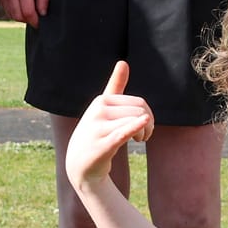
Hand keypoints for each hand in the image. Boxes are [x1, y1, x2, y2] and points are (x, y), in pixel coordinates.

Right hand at [0, 0, 49, 25]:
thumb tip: (42, 14)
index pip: (27, 12)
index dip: (35, 21)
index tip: (40, 23)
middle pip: (18, 16)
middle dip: (27, 20)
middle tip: (35, 17)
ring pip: (10, 13)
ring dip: (20, 15)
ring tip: (28, 8)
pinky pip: (6, 7)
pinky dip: (13, 9)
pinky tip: (20, 1)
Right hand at [64, 62, 152, 188]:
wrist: (79, 164)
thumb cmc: (95, 133)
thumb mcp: (102, 108)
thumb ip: (115, 86)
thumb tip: (123, 62)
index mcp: (101, 101)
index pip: (138, 102)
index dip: (147, 114)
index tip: (145, 124)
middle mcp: (98, 111)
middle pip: (139, 112)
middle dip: (149, 125)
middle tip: (143, 137)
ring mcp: (98, 128)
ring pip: (135, 122)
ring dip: (144, 133)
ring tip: (140, 140)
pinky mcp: (102, 146)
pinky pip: (122, 133)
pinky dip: (135, 127)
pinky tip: (144, 126)